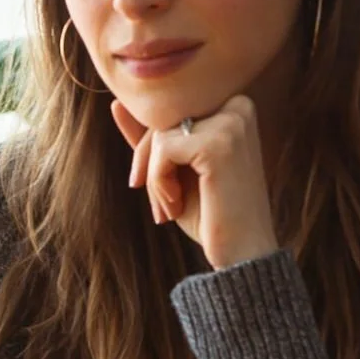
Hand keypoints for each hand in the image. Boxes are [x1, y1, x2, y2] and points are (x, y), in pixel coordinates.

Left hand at [110, 94, 279, 270]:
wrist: (243, 255)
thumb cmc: (211, 213)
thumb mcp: (175, 170)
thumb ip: (151, 138)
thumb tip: (116, 103)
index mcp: (234, 107)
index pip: (171, 111)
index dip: (154, 150)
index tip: (157, 188)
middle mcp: (237, 106)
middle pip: (163, 119)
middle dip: (150, 164)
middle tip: (161, 206)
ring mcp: (231, 122)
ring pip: (159, 135)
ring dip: (154, 177)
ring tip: (171, 208)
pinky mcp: (218, 143)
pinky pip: (162, 149)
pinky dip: (158, 182)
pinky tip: (175, 206)